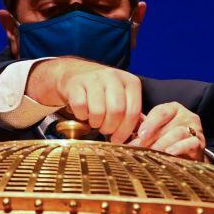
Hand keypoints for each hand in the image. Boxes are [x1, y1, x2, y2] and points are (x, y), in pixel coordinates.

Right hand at [26, 58, 141, 143]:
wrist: (76, 73)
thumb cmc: (103, 91)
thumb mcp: (122, 97)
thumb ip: (130, 113)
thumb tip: (137, 135)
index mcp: (130, 82)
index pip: (133, 111)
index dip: (125, 130)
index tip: (118, 139)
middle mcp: (113, 77)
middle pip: (116, 111)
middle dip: (110, 127)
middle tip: (105, 130)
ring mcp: (94, 78)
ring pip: (98, 111)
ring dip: (95, 123)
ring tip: (95, 121)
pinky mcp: (76, 83)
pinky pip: (80, 107)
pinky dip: (81, 115)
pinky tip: (83, 113)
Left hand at [129, 103, 206, 161]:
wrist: (188, 155)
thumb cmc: (166, 140)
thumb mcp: (155, 132)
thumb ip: (142, 128)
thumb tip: (122, 131)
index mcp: (173, 109)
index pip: (161, 111)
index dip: (150, 123)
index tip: (140, 134)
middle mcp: (186, 116)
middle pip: (167, 125)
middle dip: (151, 138)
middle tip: (138, 148)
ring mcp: (195, 129)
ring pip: (178, 133)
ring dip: (162, 143)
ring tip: (152, 152)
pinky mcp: (199, 143)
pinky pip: (190, 143)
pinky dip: (179, 148)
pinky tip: (169, 153)